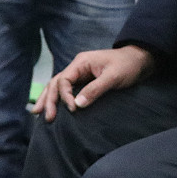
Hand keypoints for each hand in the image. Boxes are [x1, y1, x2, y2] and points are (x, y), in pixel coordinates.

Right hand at [33, 45, 154, 121]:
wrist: (139, 61)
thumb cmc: (127, 66)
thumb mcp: (113, 77)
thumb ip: (95, 89)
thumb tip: (77, 104)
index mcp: (81, 62)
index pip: (64, 80)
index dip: (64, 95)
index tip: (73, 109)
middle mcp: (77, 67)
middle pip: (56, 83)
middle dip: (49, 99)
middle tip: (44, 117)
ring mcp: (80, 74)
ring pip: (57, 86)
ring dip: (49, 99)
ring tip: (37, 113)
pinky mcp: (84, 81)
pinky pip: (67, 90)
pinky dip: (58, 99)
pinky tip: (52, 109)